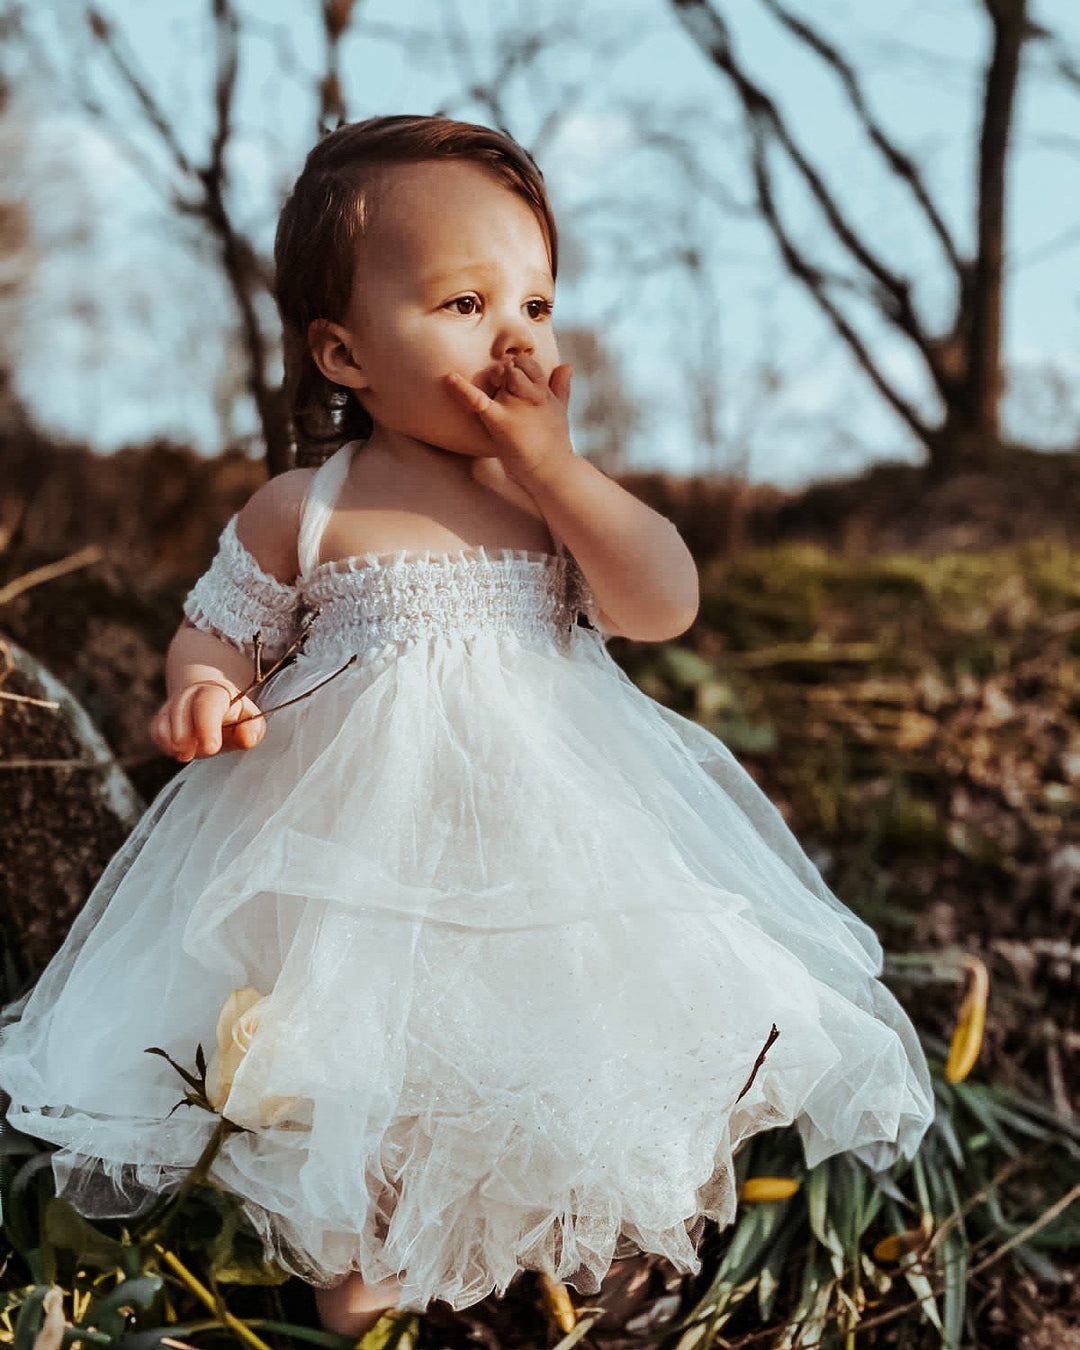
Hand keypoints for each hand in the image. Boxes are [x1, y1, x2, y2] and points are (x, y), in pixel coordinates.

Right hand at [150, 678, 266, 761]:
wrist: (213, 704)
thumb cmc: (236, 716)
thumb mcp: (251, 720)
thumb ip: (252, 730)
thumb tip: (247, 739)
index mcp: (217, 692)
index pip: (208, 704)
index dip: (207, 726)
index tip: (211, 748)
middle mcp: (192, 694)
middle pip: (181, 709)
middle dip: (184, 735)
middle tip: (190, 754)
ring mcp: (174, 704)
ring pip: (165, 720)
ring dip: (173, 741)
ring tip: (186, 754)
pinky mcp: (162, 718)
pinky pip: (156, 730)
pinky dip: (163, 742)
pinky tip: (176, 751)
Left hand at [444, 354, 575, 483]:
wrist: (551, 469)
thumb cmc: (554, 442)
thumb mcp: (560, 409)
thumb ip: (561, 386)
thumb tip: (567, 364)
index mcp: (542, 390)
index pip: (526, 362)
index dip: (518, 365)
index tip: (514, 376)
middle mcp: (528, 394)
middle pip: (510, 367)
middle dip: (504, 371)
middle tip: (500, 386)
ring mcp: (513, 406)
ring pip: (497, 375)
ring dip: (494, 378)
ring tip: (496, 392)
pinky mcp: (499, 420)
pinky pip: (477, 400)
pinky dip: (462, 389)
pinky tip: (450, 378)